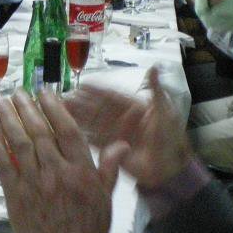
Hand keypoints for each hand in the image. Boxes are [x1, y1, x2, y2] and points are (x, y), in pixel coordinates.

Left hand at [0, 90, 119, 232]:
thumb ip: (110, 169)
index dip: (55, 108)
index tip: (45, 93)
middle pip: (40, 132)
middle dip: (27, 108)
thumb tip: (122, 144)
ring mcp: (34, 183)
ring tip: (1, 102)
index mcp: (82, 172)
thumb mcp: (106, 200)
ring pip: (19, 142)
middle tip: (18, 92)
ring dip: (8, 118)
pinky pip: (3, 163)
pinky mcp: (15, 195)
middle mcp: (57, 173)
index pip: (67, 131)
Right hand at [65, 69, 191, 190]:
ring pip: (93, 122)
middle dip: (81, 103)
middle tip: (64, 97)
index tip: (80, 84)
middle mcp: (120, 118)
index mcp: (132, 106)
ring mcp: (115, 133)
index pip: (110, 95)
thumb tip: (154, 66)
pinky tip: (70, 130)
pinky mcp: (112, 148)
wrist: (170, 167)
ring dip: (78, 116)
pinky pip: (94, 140)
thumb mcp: (164, 110)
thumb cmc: (169, 136)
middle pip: (97, 108)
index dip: (96, 90)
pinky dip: (83, 135)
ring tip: (62, 110)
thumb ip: (156, 89)